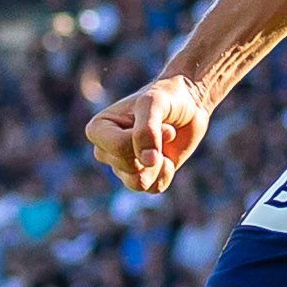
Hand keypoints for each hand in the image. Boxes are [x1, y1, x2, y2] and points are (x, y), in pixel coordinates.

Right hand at [85, 74, 210, 194]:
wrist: (188, 105)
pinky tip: (168, 157)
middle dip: (153, 149)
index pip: (118, 148)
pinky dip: (166, 173)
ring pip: (138, 182)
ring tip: (164, 144)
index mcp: (98, 130)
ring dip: (158, 165)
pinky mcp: (143, 176)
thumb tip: (147, 162)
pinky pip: (153, 188)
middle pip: (128, 167)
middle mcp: (105, 150)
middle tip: (164, 129)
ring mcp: (122, 166)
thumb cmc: (165, 98)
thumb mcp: (154, 103)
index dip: (143, 138)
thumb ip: (147, 129)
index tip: (156, 119)